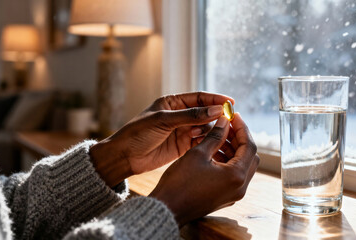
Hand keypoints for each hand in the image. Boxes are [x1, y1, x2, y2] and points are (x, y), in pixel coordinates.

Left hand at [90, 92, 233, 186]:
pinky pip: (200, 142)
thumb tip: (216, 110)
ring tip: (213, 134)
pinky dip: (207, 142)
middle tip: (229, 120)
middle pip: (205, 112)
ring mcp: (182, 130)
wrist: (124, 156)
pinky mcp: (183, 146)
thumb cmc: (138, 133)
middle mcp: (180, 115)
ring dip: (211, 130)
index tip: (231, 103)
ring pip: (205, 128)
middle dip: (217, 116)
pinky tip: (210, 144)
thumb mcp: (164, 120)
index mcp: (173, 102)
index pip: (199, 98)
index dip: (216, 99)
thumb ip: (191, 116)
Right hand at [149, 114, 259, 226]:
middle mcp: (240, 187)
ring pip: (241, 166)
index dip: (242, 128)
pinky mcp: (225, 197)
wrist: (167, 209)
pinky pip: (233, 175)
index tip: (234, 116)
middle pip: (249, 156)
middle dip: (239, 138)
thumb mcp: (198, 154)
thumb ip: (215, 136)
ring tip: (219, 135)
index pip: (249, 146)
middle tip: (227, 125)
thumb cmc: (179, 182)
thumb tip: (225, 121)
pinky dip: (227, 161)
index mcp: (236, 176)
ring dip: (233, 149)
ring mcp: (233, 194)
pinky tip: (214, 150)